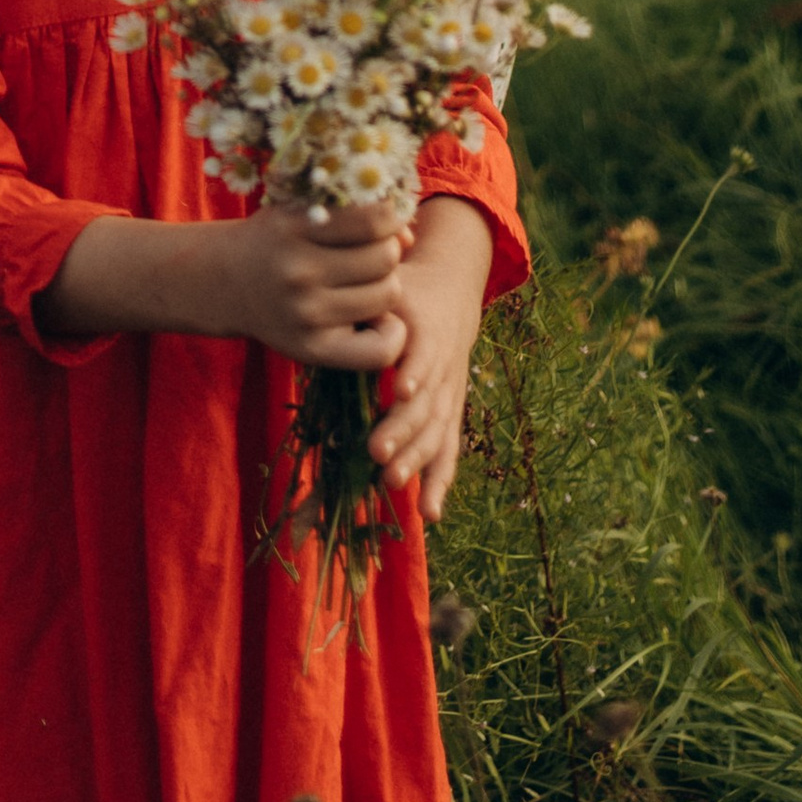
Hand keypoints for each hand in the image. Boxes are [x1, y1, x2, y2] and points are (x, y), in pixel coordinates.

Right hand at [39, 198, 408, 365]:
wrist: (224, 283)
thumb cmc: (275, 239)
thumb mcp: (301, 209)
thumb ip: (353, 212)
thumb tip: (409, 235)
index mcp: (294, 227)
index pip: (375, 220)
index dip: (391, 218)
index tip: (382, 222)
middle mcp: (298, 271)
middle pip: (385, 258)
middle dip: (388, 251)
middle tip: (371, 254)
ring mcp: (305, 315)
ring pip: (387, 295)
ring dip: (387, 286)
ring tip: (366, 283)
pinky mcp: (311, 350)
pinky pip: (379, 350)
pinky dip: (391, 334)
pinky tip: (375, 319)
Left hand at [367, 196, 493, 521]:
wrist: (451, 292)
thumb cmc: (407, 292)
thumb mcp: (392, 288)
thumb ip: (372, 307)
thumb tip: (349, 319)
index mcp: (428, 332)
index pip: (423, 355)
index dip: (415, 371)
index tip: (400, 389)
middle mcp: (444, 368)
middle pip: (426, 404)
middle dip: (403, 431)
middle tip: (376, 453)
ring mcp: (451, 395)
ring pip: (437, 433)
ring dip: (416, 461)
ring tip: (391, 483)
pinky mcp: (451, 414)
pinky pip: (448, 451)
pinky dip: (439, 482)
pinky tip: (429, 514)